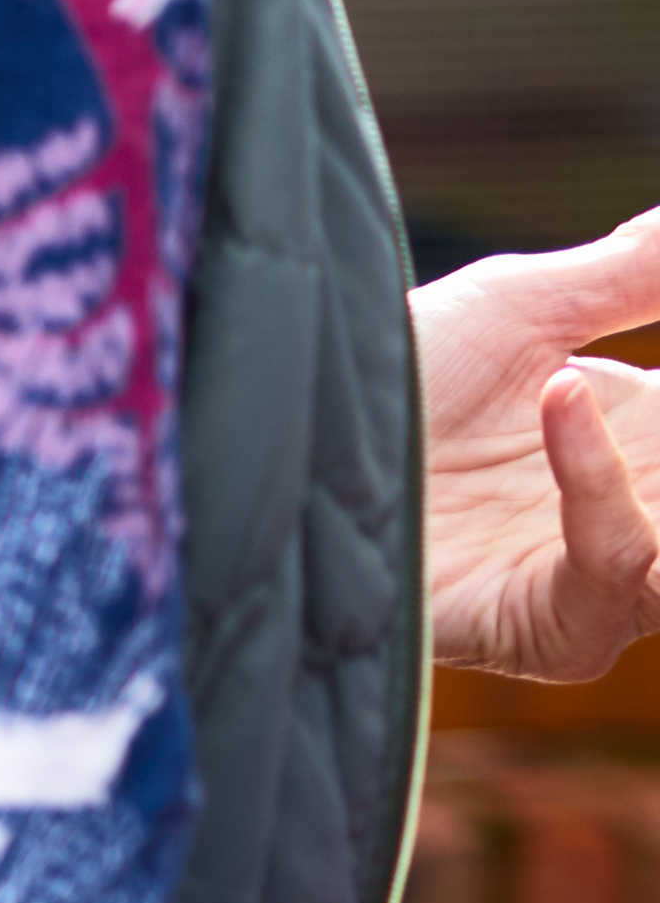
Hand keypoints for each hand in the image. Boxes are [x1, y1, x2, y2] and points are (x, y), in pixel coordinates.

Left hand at [423, 204, 659, 679]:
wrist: (281, 444)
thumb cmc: (389, 378)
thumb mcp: (517, 308)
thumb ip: (629, 275)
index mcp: (650, 444)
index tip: (635, 348)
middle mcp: (647, 519)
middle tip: (599, 383)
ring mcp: (612, 581)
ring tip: (599, 393)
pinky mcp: (561, 627)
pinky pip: (619, 559)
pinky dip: (602, 477)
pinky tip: (562, 391)